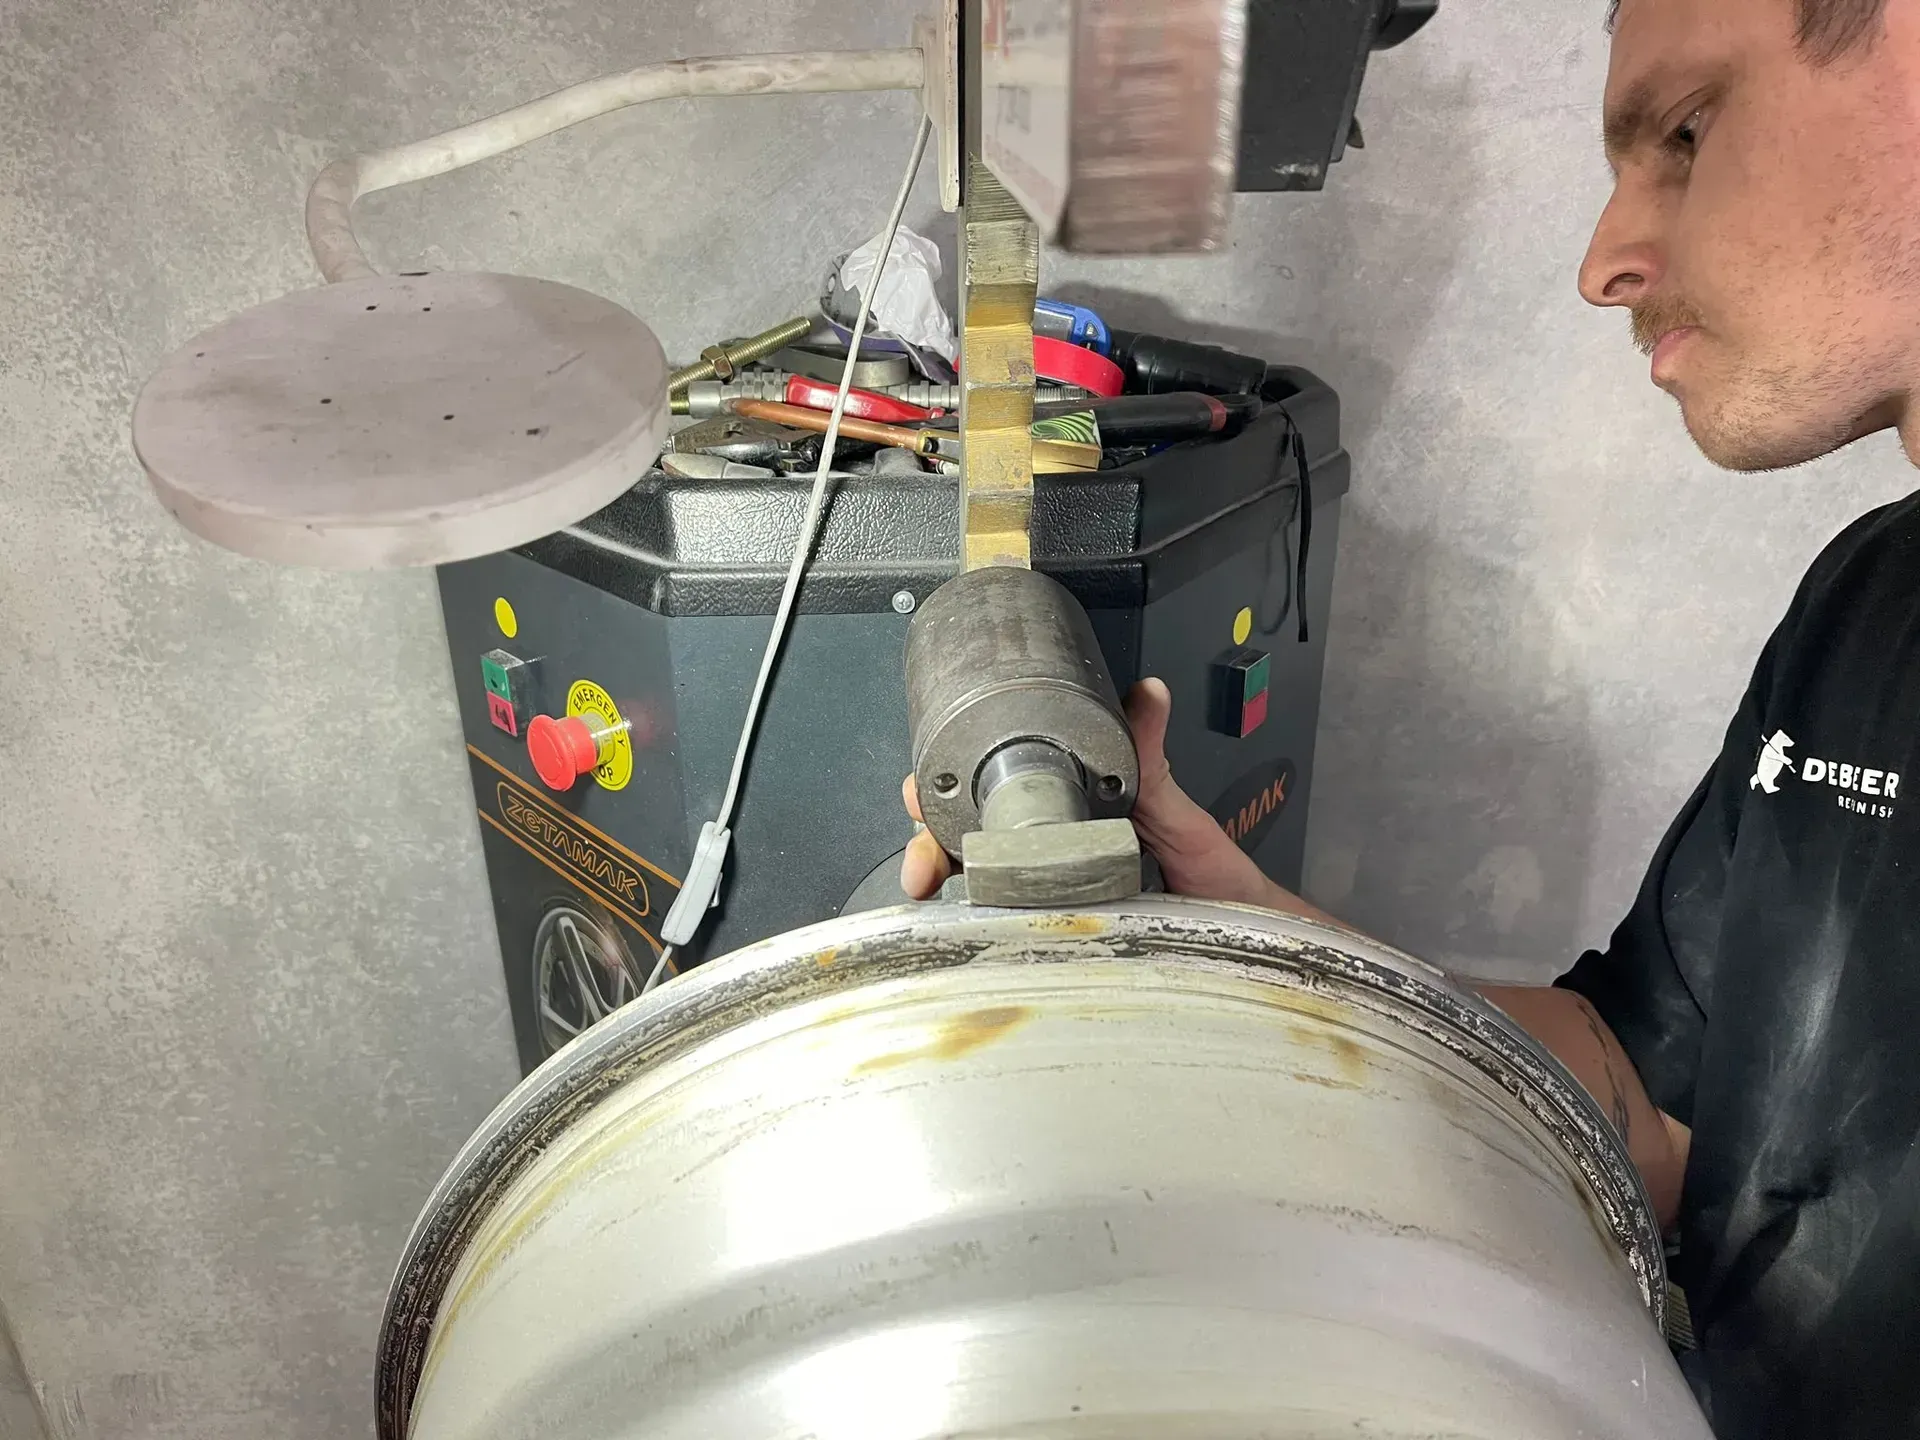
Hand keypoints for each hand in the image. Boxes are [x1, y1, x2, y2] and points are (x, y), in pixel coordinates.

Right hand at [901, 678, 1336, 923]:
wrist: (1246, 938)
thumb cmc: (1216, 877)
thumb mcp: (1178, 814)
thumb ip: (1151, 760)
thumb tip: (1147, 691)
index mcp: (1071, 815)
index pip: (995, 792)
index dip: (950, 786)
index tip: (924, 786)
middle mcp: (1051, 857)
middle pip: (970, 839)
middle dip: (930, 839)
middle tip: (919, 853)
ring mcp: (1051, 900)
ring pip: (977, 885)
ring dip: (940, 878)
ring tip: (924, 882)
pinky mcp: (1058, 938)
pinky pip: (1007, 930)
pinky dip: (970, 929)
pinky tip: (952, 927)